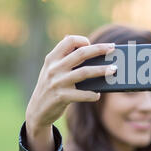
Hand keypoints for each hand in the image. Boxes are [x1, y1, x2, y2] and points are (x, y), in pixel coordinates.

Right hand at [25, 35, 115, 150]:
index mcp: (52, 59)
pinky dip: (92, 94)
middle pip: (81, 54)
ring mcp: (57, 82)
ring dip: (102, 70)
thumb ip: (64, 57)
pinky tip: (98, 94)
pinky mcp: (61, 97)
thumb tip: (85, 44)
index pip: (68, 41)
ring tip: (114, 69)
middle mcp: (54, 68)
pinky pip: (82, 94)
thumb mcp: (51, 69)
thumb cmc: (50, 86)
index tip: (91, 43)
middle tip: (112, 48)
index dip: (81, 40)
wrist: (37, 110)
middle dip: (99, 49)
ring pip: (85, 72)